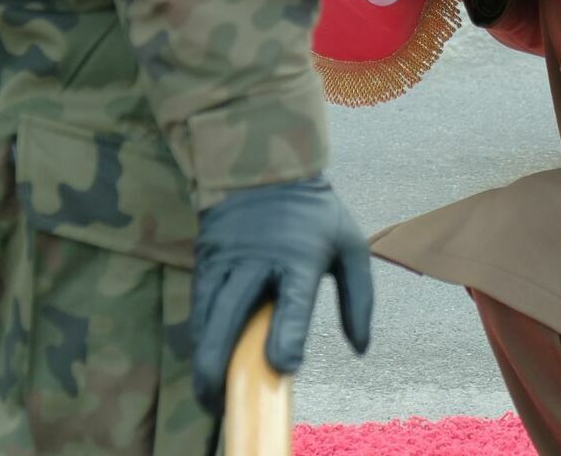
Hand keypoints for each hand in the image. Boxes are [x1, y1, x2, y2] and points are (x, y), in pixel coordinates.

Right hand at [191, 176, 371, 414]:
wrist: (265, 162)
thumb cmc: (313, 212)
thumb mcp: (349, 245)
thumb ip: (359, 298)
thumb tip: (360, 347)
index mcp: (299, 256)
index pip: (293, 300)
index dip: (287, 333)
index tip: (283, 366)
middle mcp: (259, 257)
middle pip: (235, 310)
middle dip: (222, 356)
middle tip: (219, 398)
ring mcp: (228, 256)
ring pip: (210, 309)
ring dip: (205, 351)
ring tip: (207, 392)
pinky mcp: (208, 255)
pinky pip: (200, 299)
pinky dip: (199, 330)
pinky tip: (203, 356)